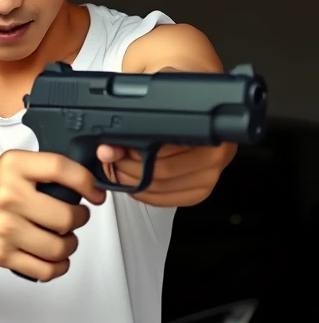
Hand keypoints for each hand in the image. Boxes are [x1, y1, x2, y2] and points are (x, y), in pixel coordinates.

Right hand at [0, 150, 106, 281]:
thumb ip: (50, 168)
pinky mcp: (3, 255)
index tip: (95, 194)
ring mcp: (4, 228)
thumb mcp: (18, 164)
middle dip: (79, 219)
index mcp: (14, 167)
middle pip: (65, 216)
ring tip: (64, 237)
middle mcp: (7, 196)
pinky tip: (56, 257)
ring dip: (70, 244)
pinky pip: (45, 270)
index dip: (87, 182)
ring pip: (59, 247)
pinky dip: (58, 266)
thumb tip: (91, 186)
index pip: (61, 169)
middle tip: (75, 217)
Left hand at [95, 141, 235, 206]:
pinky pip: (163, 200)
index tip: (115, 149)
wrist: (216, 139)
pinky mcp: (199, 194)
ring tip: (120, 171)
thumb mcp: (167, 122)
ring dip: (132, 182)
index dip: (132, 151)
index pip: (160, 148)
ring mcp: (207, 180)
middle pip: (158, 171)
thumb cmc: (190, 127)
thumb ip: (138, 131)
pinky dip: (142, 194)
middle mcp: (212, 159)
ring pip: (158, 188)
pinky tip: (134, 185)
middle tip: (113, 161)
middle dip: (128, 168)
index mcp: (206, 134)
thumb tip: (106, 150)